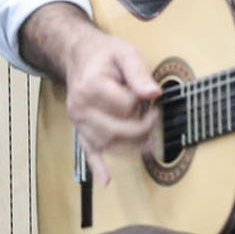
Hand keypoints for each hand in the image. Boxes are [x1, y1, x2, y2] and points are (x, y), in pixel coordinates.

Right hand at [58, 30, 161, 184]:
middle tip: (155, 117)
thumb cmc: (104, 53)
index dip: (142, 102)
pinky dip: (97, 167)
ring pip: (108, 144)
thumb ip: (139, 72)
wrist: (78, 55)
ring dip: (131, 145)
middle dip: (142, 128)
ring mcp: (79, 121)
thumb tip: (154, 94)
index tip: (151, 95)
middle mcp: (80, 108)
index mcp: (90, 87)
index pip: (125, 106)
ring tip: (149, 139)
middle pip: (117, 130)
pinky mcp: (81, 129)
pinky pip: (88, 151)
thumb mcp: (125, 53)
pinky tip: (106, 180)